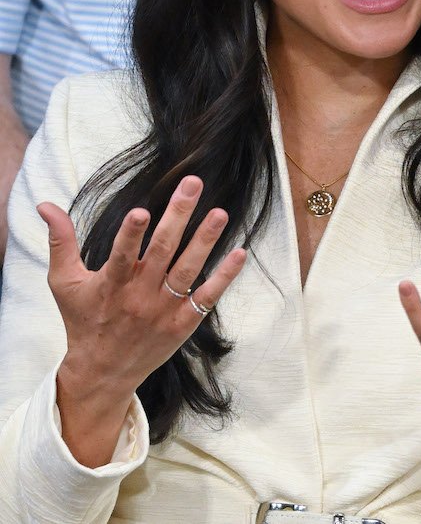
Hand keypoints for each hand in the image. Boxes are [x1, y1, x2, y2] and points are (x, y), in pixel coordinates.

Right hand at [40, 175, 245, 466]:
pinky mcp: (183, 323)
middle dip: (178, 215)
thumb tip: (45, 205)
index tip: (141, 211)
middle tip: (193, 184)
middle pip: (163, 251)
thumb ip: (60, 242)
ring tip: (220, 213)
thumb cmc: (83, 320)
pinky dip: (224, 276)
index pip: (121, 255)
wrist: (102, 372)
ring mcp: (164, 309)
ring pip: (188, 270)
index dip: (130, 235)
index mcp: (111, 284)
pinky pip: (207, 297)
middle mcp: (140, 295)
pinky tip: (239, 253)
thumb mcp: (64, 282)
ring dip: (205, 240)